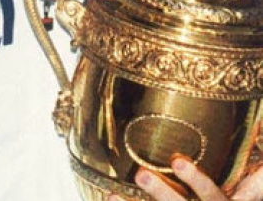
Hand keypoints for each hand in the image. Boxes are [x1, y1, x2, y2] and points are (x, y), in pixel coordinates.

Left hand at [108, 155, 262, 200]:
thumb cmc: (235, 196)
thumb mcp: (252, 189)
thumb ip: (255, 180)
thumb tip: (258, 162)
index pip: (211, 194)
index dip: (195, 180)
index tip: (176, 160)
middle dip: (162, 193)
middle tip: (140, 174)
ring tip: (112, 195)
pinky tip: (109, 197)